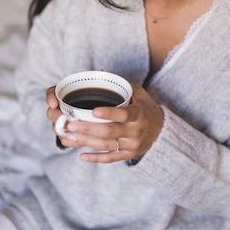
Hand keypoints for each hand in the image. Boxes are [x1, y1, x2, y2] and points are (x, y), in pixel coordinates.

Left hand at [47, 84, 163, 162]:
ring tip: (69, 136)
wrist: (161, 130)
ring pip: (107, 145)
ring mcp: (132, 145)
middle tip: (70, 124)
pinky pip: (110, 158)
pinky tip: (82, 156)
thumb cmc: (145, 108)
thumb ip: (120, 84)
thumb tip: (102, 71)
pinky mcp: (128, 155)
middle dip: (88, 129)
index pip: (123, 114)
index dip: (109, 113)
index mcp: (138, 114)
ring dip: (87, 142)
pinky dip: (96, 158)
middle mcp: (135, 131)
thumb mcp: (138, 93)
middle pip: (109, 132)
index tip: (93, 111)